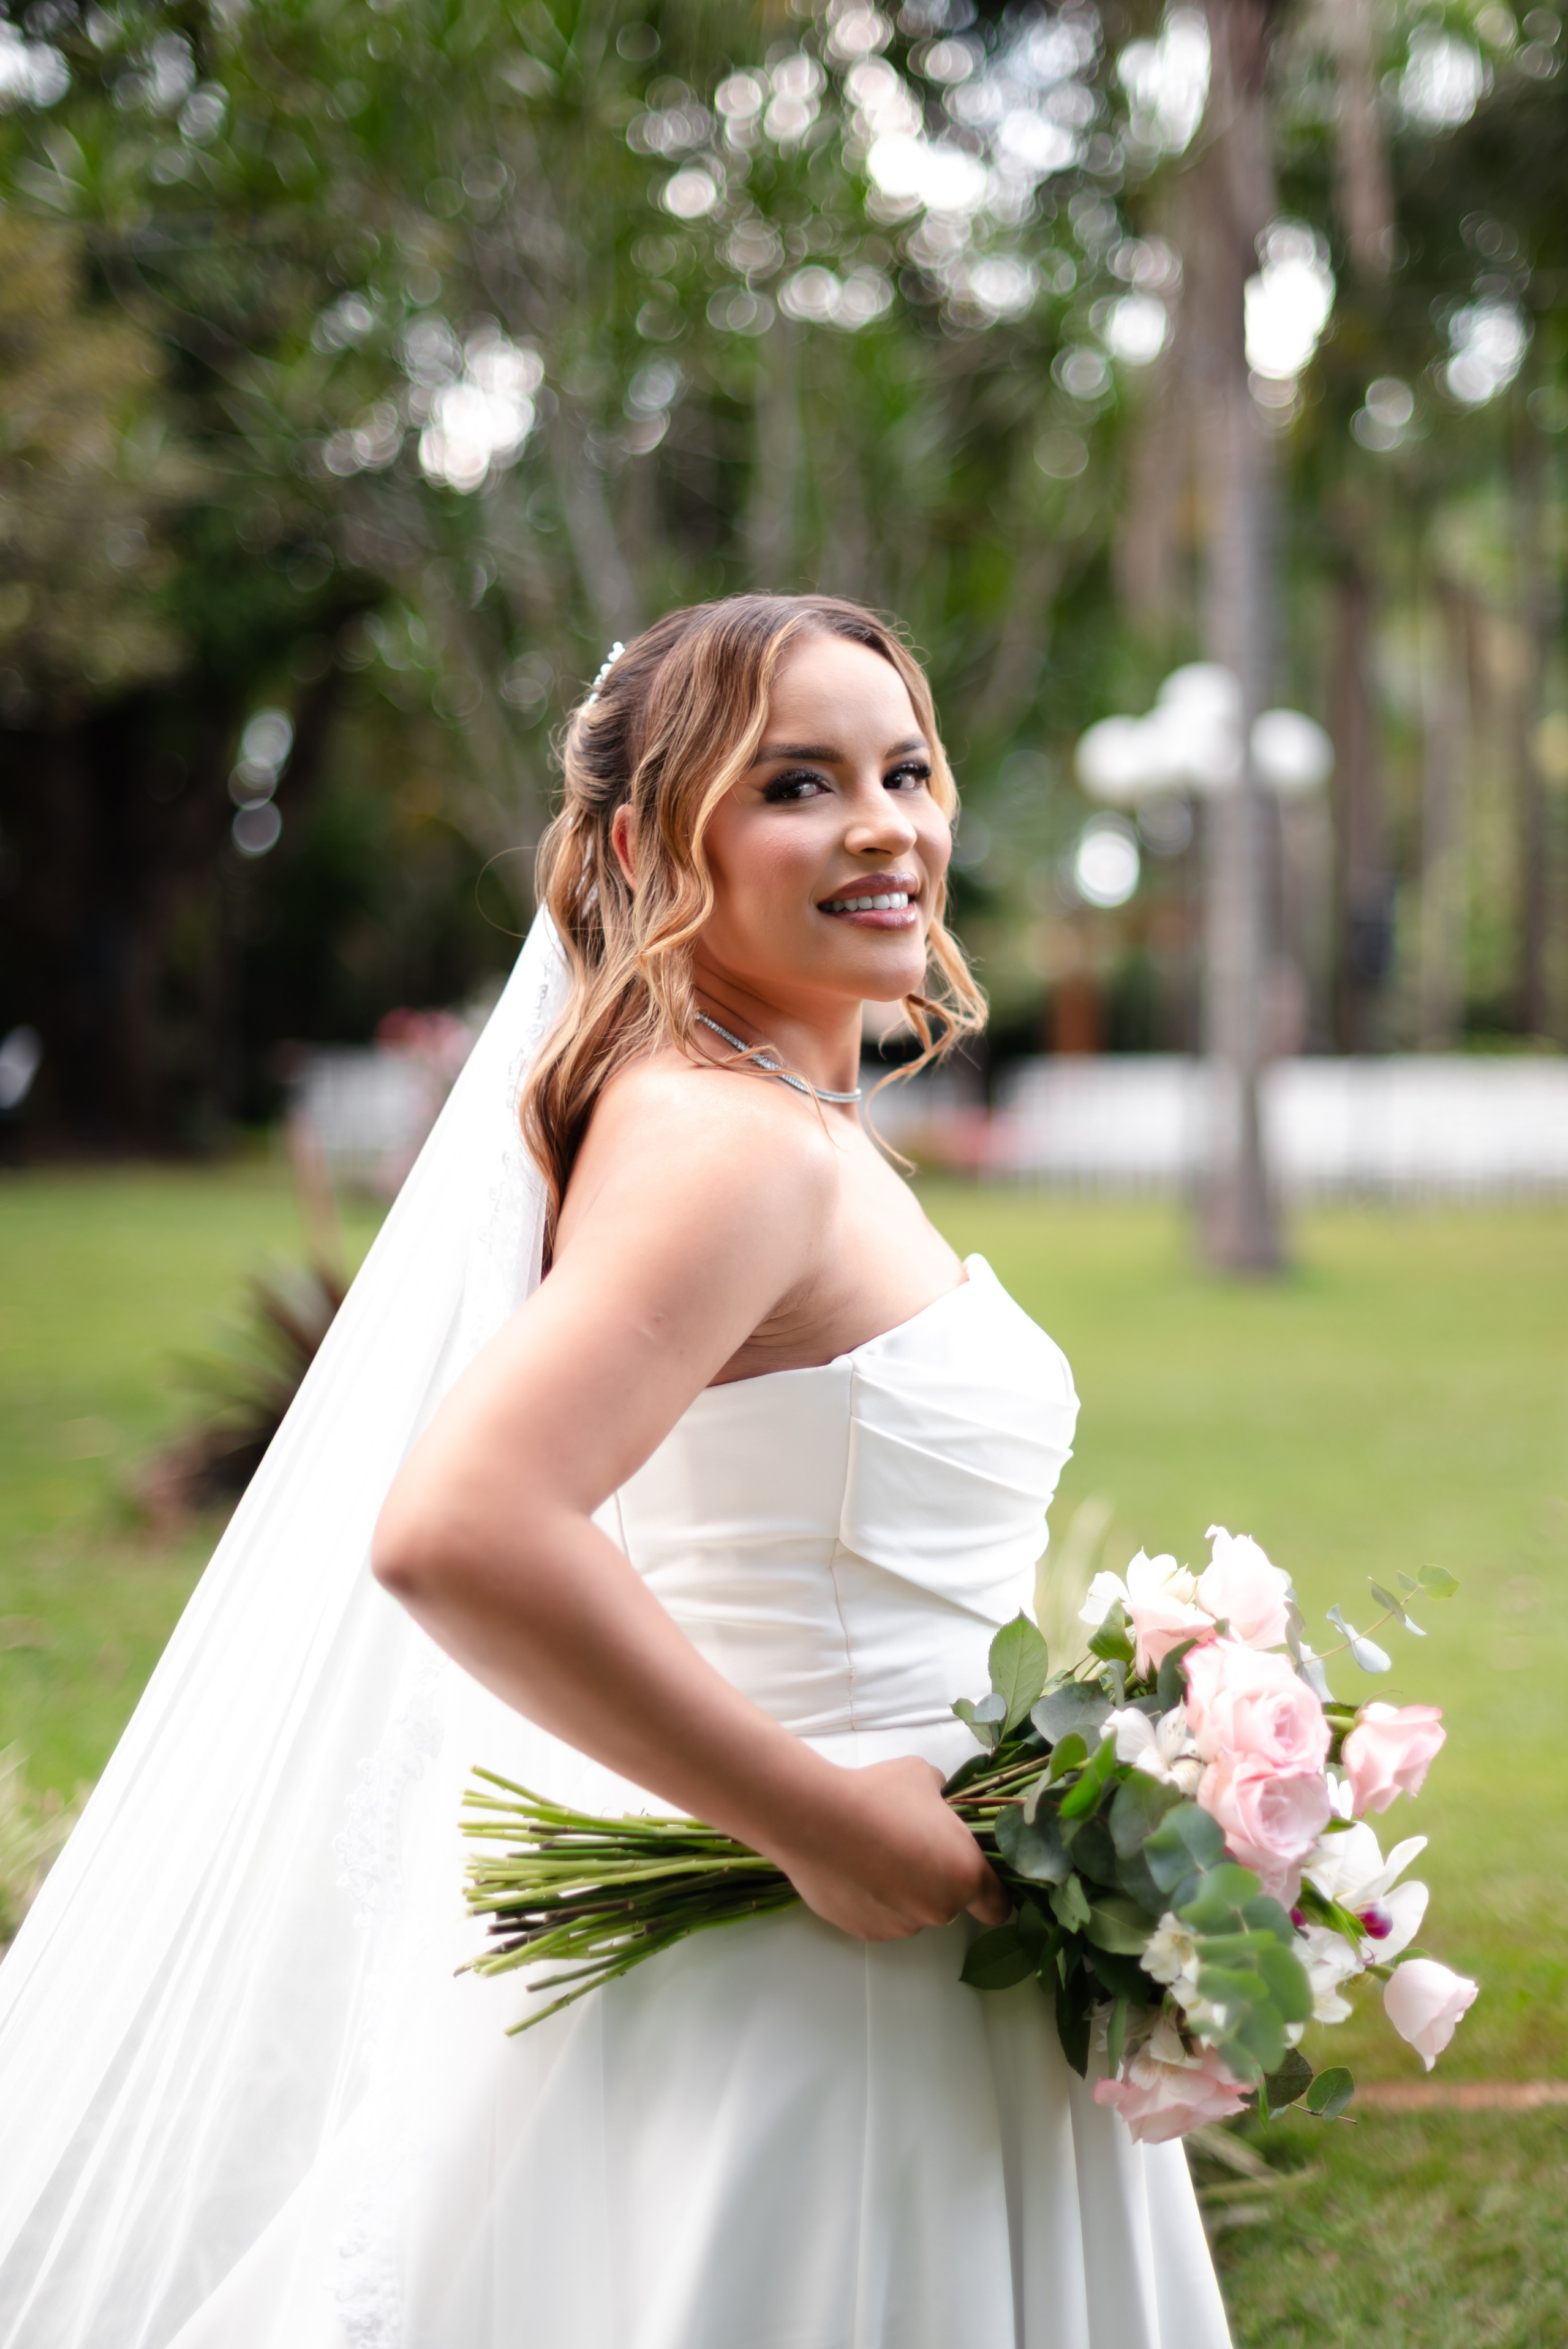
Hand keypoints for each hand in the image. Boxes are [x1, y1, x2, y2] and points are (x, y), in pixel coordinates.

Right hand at [763, 1756, 1009, 1942]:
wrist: (815, 1818)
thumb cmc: (877, 1794)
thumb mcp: (922, 1777)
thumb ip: (941, 1797)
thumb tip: (938, 1799)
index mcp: (965, 1874)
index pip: (997, 1907)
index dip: (991, 1896)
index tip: (976, 1880)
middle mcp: (938, 1908)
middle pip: (948, 1904)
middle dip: (934, 1881)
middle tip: (908, 1847)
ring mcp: (900, 1925)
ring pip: (912, 1912)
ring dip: (902, 1892)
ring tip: (873, 1855)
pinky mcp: (865, 1931)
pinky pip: (880, 1918)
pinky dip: (873, 1901)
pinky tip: (853, 1870)